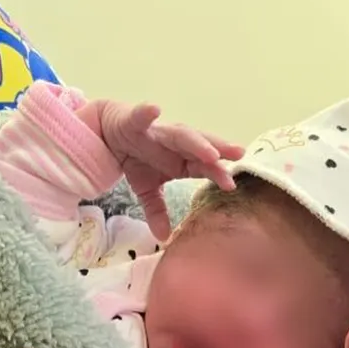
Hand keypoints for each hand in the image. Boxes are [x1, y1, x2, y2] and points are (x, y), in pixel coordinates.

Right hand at [88, 99, 244, 239]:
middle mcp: (175, 144)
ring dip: (196, 141)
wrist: (110, 135)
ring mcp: (157, 132)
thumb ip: (156, 211)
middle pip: (200, 147)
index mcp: (181, 160)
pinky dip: (147, 113)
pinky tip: (155, 109)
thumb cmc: (137, 158)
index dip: (217, 174)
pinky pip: (142, 118)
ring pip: (180, 134)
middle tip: (239, 154)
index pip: (203, 167)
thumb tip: (162, 238)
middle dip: (219, 149)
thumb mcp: (146, 189)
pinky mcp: (136, 122)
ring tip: (211, 151)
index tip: (231, 185)